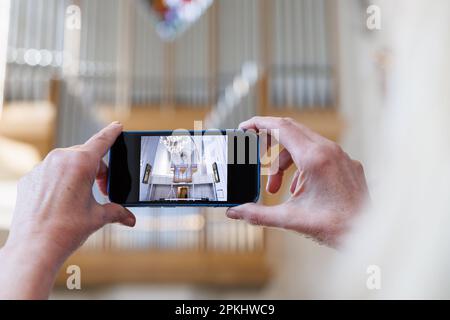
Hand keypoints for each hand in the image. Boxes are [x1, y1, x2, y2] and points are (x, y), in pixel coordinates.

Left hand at [0, 122, 134, 298]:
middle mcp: (60, 159)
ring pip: (67, 163)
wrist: (34, 247)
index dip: (112, 133)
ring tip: (81, 199)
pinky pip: (50, 173)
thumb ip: (117, 212)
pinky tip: (61, 203)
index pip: (101, 141)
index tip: (117, 125)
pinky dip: (60, 182)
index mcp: (80, 163)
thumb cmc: (65, 230)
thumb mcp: (98, 217)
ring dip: (78, 175)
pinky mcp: (30, 179)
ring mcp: (42, 168)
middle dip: (98, 170)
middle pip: (86, 156)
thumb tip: (130, 218)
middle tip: (103, 192)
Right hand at [226, 117, 368, 247]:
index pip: (280, 127)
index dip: (259, 124)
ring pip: (304, 143)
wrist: (368, 235)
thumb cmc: (334, 227)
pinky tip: (299, 190)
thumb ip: (257, 214)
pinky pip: (319, 153)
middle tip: (256, 156)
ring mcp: (341, 155)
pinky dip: (302, 165)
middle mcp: (329, 150)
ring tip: (276, 189)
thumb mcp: (289, 219)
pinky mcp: (348, 164)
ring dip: (284, 161)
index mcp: (314, 157)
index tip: (244, 127)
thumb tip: (233, 213)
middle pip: (291, 131)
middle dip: (269, 143)